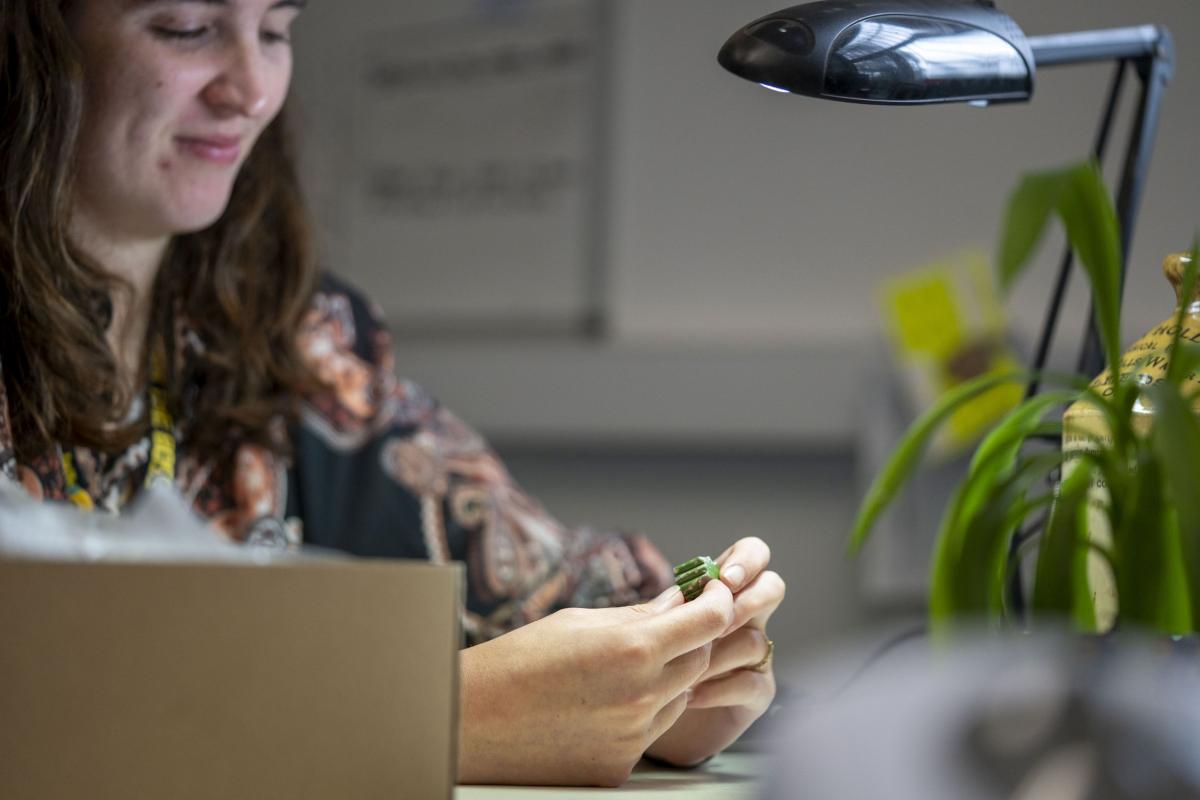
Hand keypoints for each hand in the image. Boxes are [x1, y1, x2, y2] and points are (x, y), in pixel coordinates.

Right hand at [458, 578, 734, 786]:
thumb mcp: (581, 622)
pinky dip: (642, 712)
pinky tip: (602, 702)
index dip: (717, 601)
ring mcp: (633, 736)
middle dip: (693, 637)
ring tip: (620, 666)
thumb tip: (680, 601)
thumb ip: (640, 615)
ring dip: (667, 677)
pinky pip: (651, 730)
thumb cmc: (517, 662)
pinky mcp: (620, 766)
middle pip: (701, 659)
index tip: (711, 592)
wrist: (471, 722)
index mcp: (632, 649)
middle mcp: (642, 696)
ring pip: (679, 697)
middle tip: (672, 623)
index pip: (710, 621)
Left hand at [645, 537, 785, 765]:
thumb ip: (670, 609)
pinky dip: (720, 689)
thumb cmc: (649, 663)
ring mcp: (755, 655)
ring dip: (719, 653)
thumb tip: (679, 595)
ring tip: (685, 670)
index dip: (746, 559)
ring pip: (756, 640)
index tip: (724, 580)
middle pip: (773, 587)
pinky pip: (752, 683)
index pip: (751, 555)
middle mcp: (747, 618)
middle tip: (720, 621)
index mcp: (723, 591)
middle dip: (749, 600)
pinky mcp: (756, 694)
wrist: (649, 718)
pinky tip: (689, 696)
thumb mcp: (654, 629)